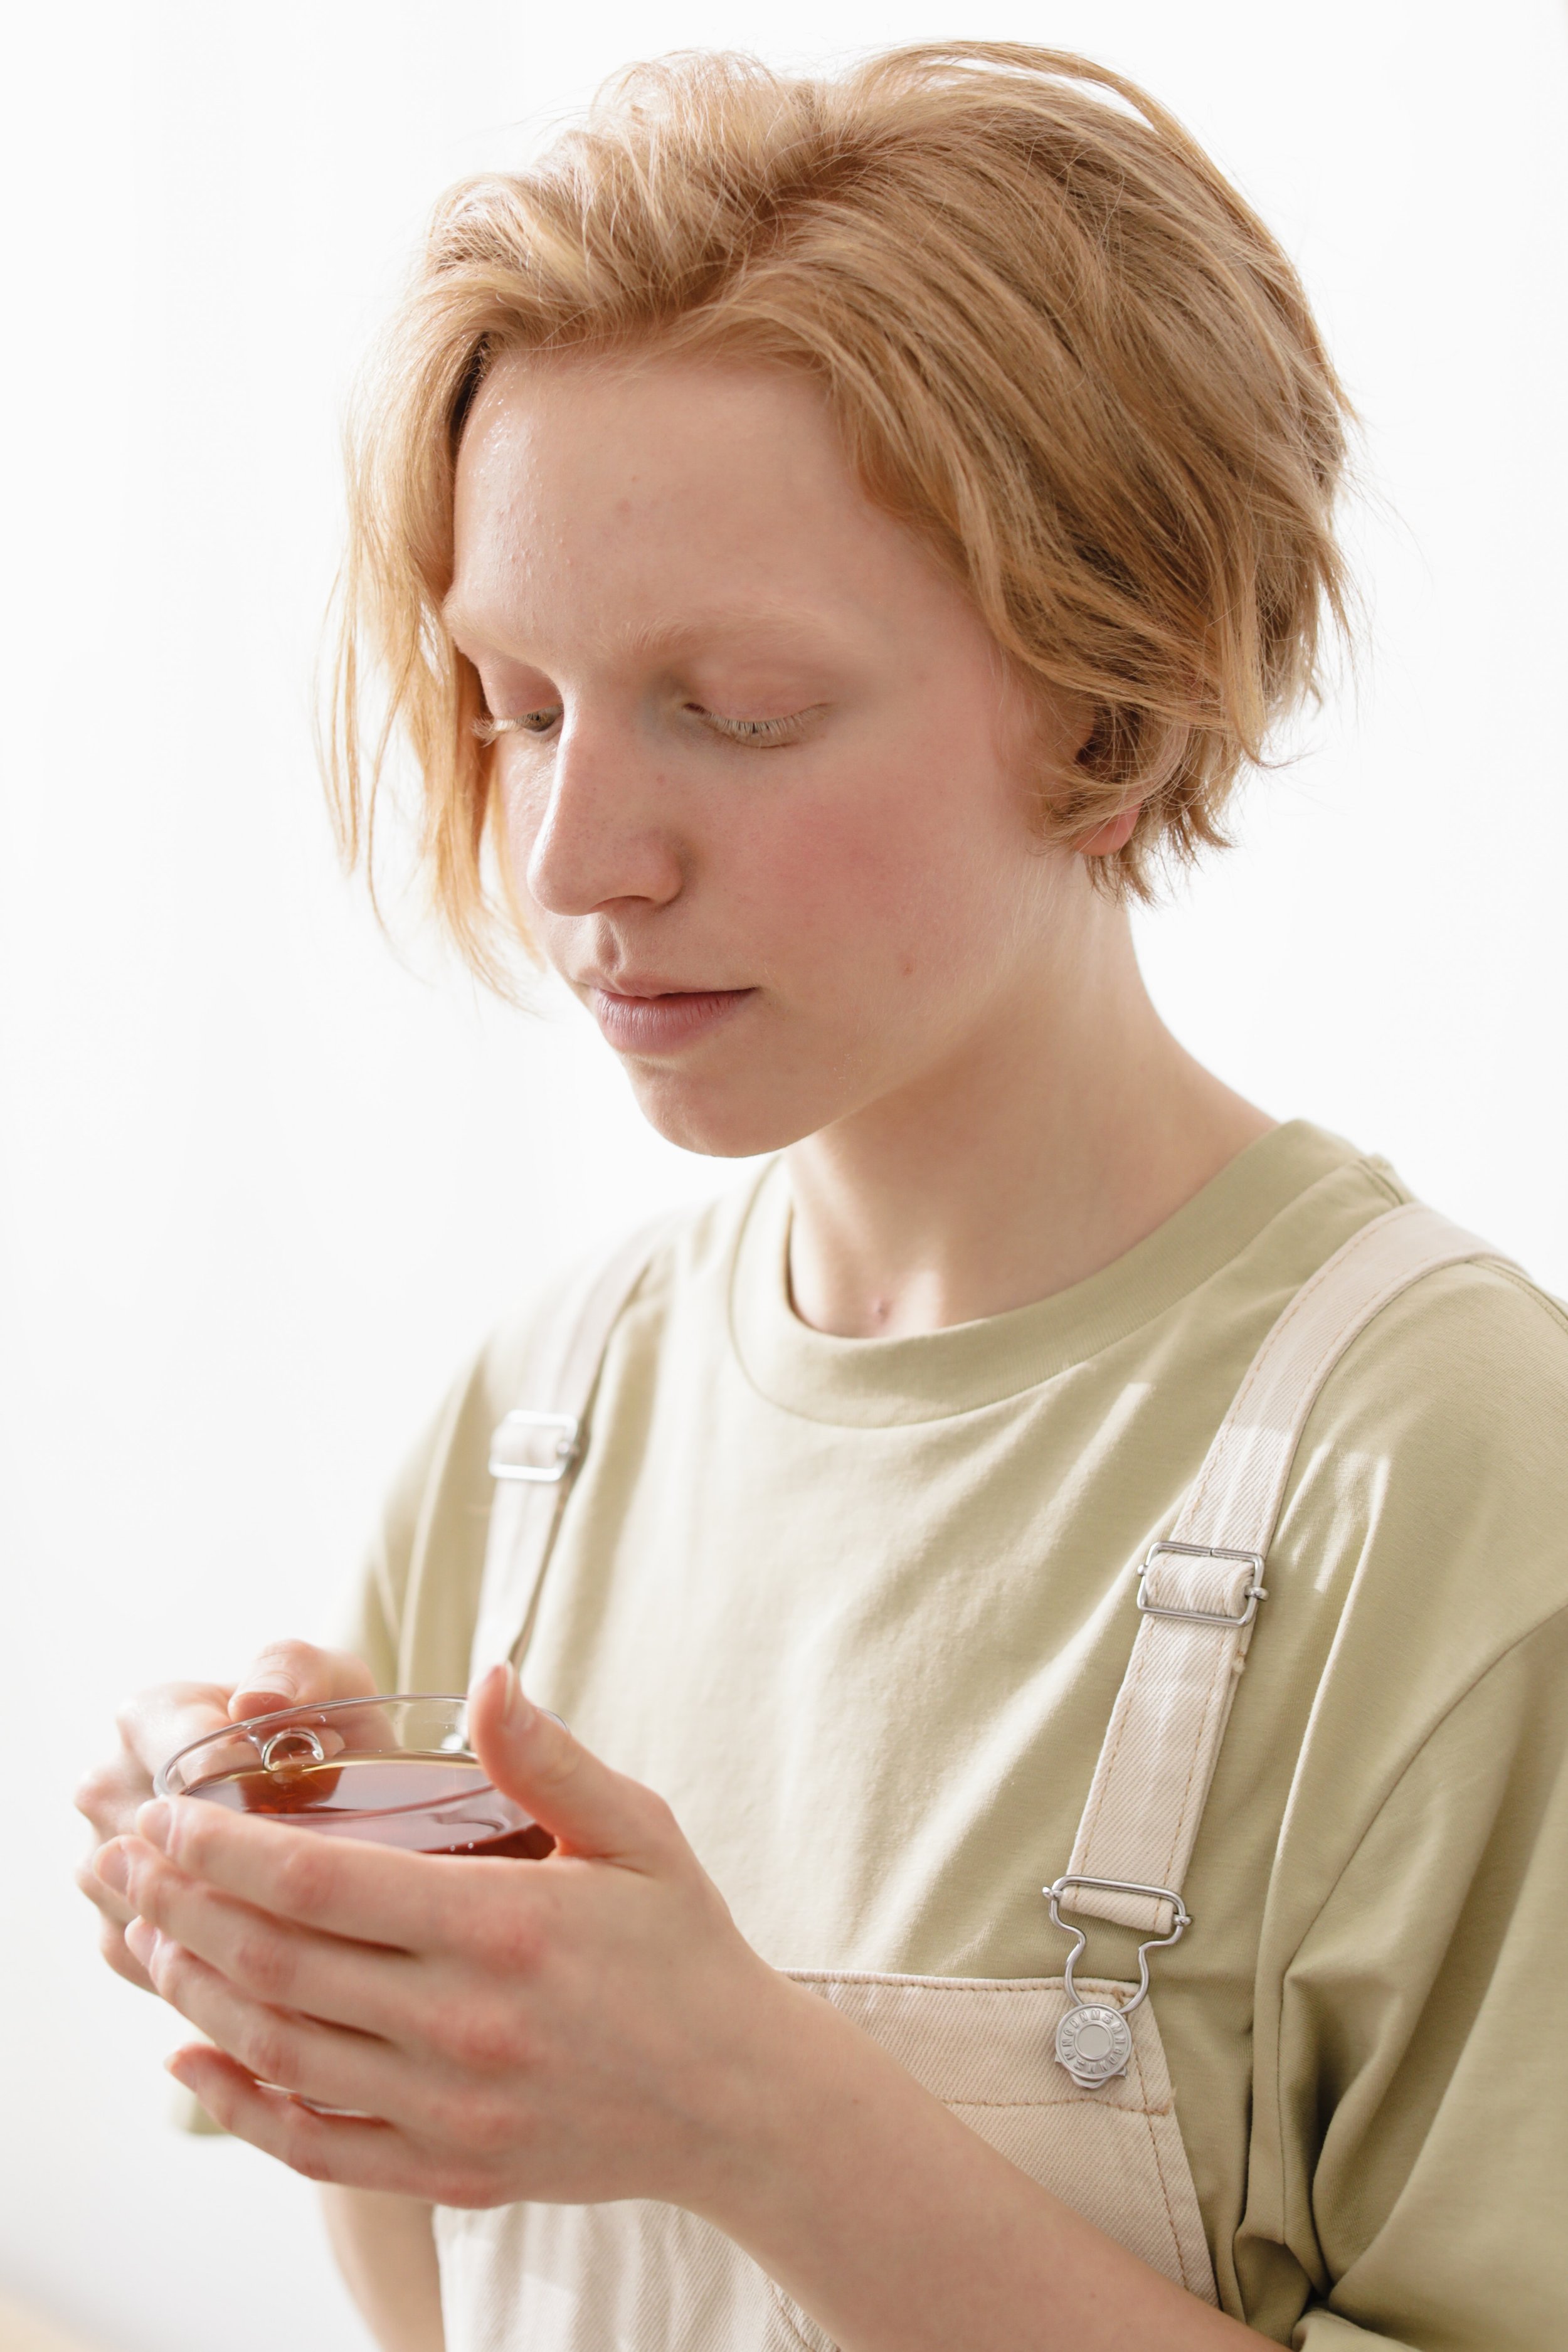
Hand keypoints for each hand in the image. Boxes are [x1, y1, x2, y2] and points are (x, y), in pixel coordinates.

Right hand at [77, 1640, 375, 1990]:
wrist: (327, 1796)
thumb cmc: (326, 1731)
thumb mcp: (332, 1682)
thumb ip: (295, 1671)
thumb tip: (255, 1700)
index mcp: (146, 1719)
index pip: (186, 1771)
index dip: (260, 1794)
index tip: (319, 1798)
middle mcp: (107, 1791)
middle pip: (167, 1850)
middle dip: (250, 1860)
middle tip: (319, 1856)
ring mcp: (102, 1867)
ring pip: (160, 1913)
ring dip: (235, 1915)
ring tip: (304, 1897)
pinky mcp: (116, 1933)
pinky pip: (159, 1963)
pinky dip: (217, 1962)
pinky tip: (273, 1943)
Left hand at [92, 1664, 796, 2210]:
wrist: (737, 2101)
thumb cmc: (684, 1949)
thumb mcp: (636, 1832)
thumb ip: (549, 1759)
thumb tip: (487, 1677)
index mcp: (504, 1928)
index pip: (321, 1886)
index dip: (224, 1850)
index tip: (168, 1816)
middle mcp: (464, 2027)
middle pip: (279, 1966)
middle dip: (183, 1908)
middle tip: (125, 1862)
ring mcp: (449, 2111)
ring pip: (280, 2051)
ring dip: (195, 1993)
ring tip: (147, 1936)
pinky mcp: (444, 2170)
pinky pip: (312, 2145)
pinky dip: (236, 2106)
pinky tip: (190, 2058)